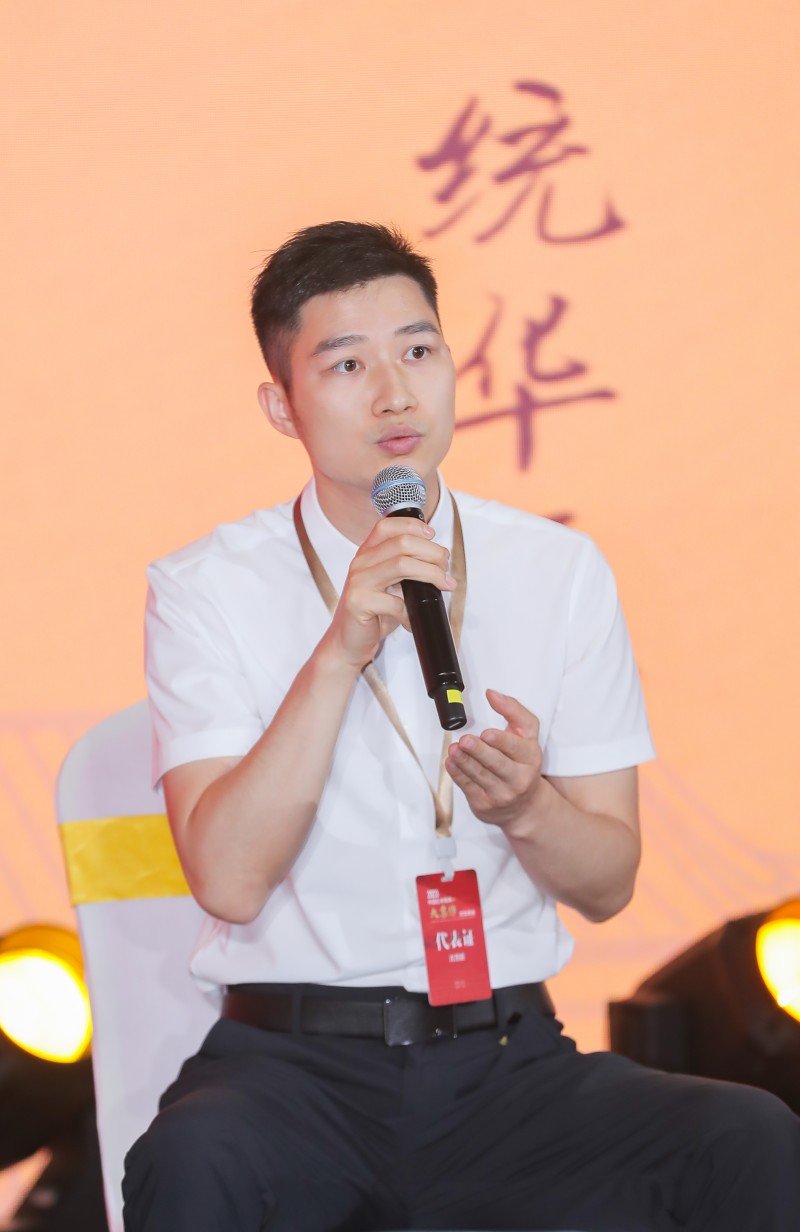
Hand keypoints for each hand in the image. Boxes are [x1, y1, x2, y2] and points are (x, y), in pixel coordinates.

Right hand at [323, 516, 454, 670]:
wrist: (349, 640)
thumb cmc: (374, 613)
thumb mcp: (390, 584)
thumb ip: (406, 569)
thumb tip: (439, 562)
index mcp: (367, 553)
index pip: (388, 526)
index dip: (413, 526)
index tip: (433, 536)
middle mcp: (361, 563)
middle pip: (402, 543)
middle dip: (432, 553)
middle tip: (446, 568)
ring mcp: (358, 581)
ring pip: (402, 565)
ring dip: (430, 574)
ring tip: (443, 585)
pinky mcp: (358, 602)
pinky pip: (394, 602)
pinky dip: (411, 612)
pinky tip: (413, 620)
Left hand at [446, 689, 544, 829]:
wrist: (525, 806)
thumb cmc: (523, 765)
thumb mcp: (527, 735)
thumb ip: (513, 710)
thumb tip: (493, 694)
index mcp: (529, 758)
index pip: (515, 748)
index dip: (501, 741)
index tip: (488, 734)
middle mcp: (518, 778)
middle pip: (497, 763)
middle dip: (479, 752)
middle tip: (466, 741)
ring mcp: (501, 793)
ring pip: (479, 775)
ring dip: (464, 761)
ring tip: (454, 749)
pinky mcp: (483, 803)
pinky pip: (468, 787)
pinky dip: (457, 773)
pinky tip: (451, 762)